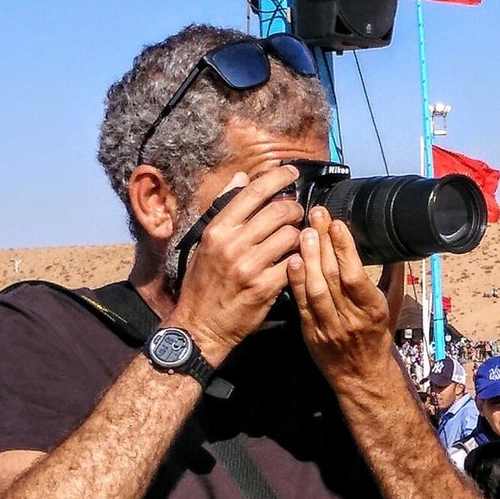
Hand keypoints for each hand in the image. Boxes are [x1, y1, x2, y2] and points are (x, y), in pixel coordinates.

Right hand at [167, 164, 305, 359]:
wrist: (199, 326)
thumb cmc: (203, 284)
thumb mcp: (205, 243)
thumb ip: (224, 209)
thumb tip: (241, 178)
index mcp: (217, 229)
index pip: (253, 192)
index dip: (278, 177)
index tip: (292, 172)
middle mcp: (232, 244)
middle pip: (279, 211)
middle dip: (295, 209)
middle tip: (298, 214)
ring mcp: (249, 266)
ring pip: (291, 236)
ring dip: (300, 235)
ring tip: (298, 239)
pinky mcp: (265, 288)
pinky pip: (293, 264)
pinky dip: (299, 260)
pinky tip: (297, 261)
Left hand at [288, 206, 393, 386]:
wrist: (361, 376)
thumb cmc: (377, 338)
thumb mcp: (392, 307)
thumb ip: (393, 277)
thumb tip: (396, 249)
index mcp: (373, 309)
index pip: (356, 275)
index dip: (344, 248)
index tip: (337, 224)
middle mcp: (351, 318)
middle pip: (333, 275)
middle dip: (323, 242)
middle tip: (316, 215)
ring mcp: (329, 326)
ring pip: (315, 288)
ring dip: (308, 257)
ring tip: (304, 232)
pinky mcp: (311, 332)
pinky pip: (301, 304)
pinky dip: (296, 281)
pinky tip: (292, 260)